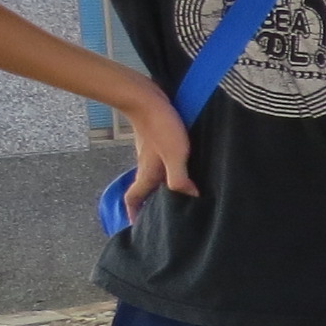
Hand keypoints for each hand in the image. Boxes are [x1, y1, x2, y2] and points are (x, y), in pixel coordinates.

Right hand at [119, 89, 196, 221]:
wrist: (147, 98)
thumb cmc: (160, 127)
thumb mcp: (174, 155)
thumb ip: (179, 178)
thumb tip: (191, 197)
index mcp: (147, 174)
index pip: (134, 199)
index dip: (134, 214)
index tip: (138, 227)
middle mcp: (146, 166)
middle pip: (145, 190)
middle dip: (151, 204)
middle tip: (167, 216)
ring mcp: (151, 153)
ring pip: (155, 176)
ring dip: (163, 187)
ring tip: (181, 195)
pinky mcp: (158, 141)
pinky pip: (162, 163)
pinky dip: (170, 171)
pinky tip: (187, 168)